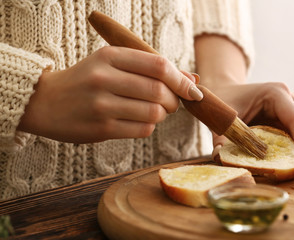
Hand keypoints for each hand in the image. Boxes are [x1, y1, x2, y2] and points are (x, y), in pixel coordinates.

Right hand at [17, 46, 200, 142]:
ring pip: (154, 113)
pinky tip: (140, 121)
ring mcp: (102, 105)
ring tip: (155, 111)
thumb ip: (150, 69)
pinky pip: (142, 130)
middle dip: (174, 100)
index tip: (192, 90)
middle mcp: (105, 78)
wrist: (44, 102)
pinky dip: (149, 126)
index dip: (181, 80)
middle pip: (160, 91)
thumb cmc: (85, 80)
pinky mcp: (101, 128)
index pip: (158, 65)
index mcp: (110, 56)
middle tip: (171, 102)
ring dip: (162, 114)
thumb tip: (191, 80)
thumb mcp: (112, 64)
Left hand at [210, 82, 293, 167]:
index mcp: (276, 94)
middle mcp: (290, 98)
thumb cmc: (224, 102)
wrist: (225, 91)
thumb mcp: (222, 120)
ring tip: (285, 163)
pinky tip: (281, 155)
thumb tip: (220, 157)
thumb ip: (221, 139)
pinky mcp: (291, 116)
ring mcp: (293, 106)